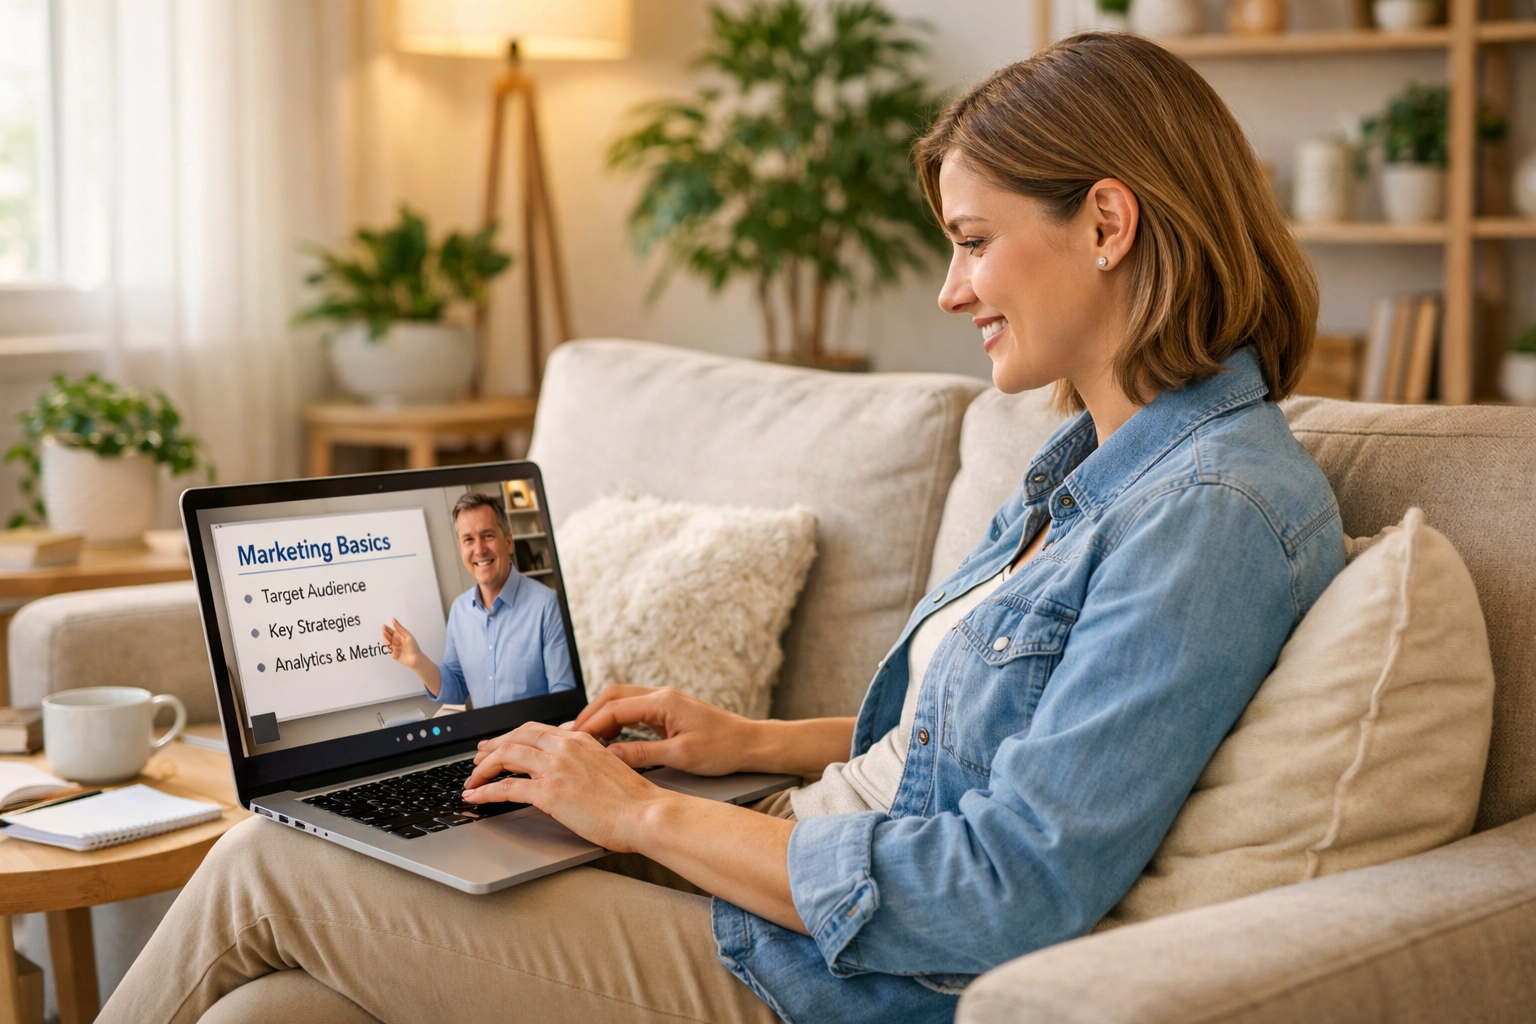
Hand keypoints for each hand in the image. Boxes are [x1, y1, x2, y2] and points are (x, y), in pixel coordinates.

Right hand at [381, 618, 419, 668]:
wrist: (415, 658)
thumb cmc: (413, 646)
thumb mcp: (407, 635)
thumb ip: (399, 628)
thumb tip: (393, 619)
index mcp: (399, 636)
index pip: (391, 631)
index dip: (386, 628)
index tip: (383, 625)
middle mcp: (395, 641)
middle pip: (388, 637)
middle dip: (385, 634)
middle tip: (384, 633)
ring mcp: (394, 648)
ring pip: (387, 643)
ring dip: (386, 641)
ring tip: (388, 640)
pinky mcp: (393, 654)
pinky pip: (389, 651)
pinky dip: (390, 650)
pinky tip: (393, 649)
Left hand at [462, 722, 669, 852]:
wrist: (645, 813)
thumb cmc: (633, 800)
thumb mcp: (608, 767)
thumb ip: (586, 761)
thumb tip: (570, 769)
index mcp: (580, 740)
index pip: (536, 730)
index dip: (512, 737)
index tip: (499, 745)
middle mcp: (565, 747)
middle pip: (516, 737)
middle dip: (491, 748)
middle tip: (477, 759)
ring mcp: (556, 768)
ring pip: (505, 757)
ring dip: (482, 769)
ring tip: (471, 781)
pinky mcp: (550, 793)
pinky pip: (506, 787)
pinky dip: (485, 792)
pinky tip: (476, 798)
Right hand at [567, 685, 757, 775]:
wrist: (749, 744)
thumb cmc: (722, 748)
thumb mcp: (681, 756)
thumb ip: (642, 754)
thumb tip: (610, 756)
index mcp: (663, 702)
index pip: (615, 707)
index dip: (591, 724)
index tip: (573, 740)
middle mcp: (661, 695)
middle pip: (613, 696)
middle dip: (590, 715)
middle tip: (571, 736)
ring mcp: (665, 701)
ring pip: (622, 701)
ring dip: (602, 717)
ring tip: (585, 738)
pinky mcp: (668, 711)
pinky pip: (634, 710)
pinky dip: (617, 721)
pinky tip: (610, 738)